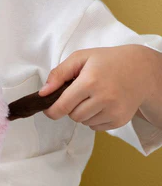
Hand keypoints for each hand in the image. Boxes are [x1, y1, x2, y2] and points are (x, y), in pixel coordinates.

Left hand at [38, 45, 152, 130]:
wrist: (141, 69)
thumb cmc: (107, 62)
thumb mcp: (80, 58)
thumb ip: (58, 73)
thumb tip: (43, 93)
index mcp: (90, 81)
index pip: (63, 106)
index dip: (51, 110)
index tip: (48, 109)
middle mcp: (104, 98)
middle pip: (73, 116)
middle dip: (70, 108)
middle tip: (78, 94)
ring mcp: (114, 111)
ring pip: (84, 122)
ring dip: (82, 113)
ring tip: (92, 97)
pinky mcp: (120, 120)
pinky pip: (96, 127)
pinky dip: (93, 118)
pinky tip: (101, 104)